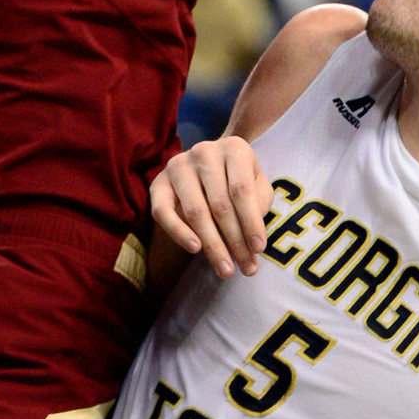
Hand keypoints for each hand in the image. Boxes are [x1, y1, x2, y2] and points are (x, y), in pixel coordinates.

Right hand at [149, 136, 271, 277]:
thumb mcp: (258, 184)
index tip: (259, 250)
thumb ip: (259, 204)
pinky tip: (195, 249)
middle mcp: (204, 151)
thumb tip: (251, 238)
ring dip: (212, 245)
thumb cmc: (239, 178)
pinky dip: (178, 232)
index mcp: (234, 148)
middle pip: (220, 204)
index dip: (251, 222)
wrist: (211, 161)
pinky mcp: (158, 182)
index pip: (242, 189)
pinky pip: (163, 212)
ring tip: (225, 270)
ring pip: (196, 211)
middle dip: (235, 241)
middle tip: (246, 268)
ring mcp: (178, 165)